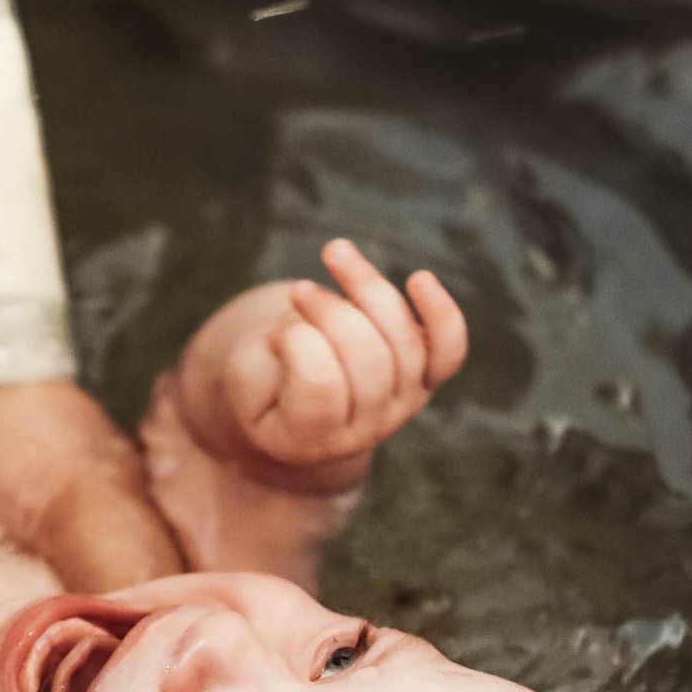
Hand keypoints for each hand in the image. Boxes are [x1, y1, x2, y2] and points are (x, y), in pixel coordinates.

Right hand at [180, 239, 467, 486]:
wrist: (294, 409)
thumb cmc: (260, 387)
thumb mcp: (242, 378)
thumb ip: (266, 354)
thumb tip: (311, 319)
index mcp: (311, 439)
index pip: (320, 384)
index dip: (296, 342)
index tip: (273, 331)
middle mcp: (367, 430)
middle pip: (370, 359)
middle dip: (330, 311)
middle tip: (298, 292)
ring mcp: (402, 405)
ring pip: (404, 342)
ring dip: (369, 288)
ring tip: (334, 253)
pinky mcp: (425, 379)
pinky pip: (448, 348)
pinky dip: (440, 312)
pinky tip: (420, 279)